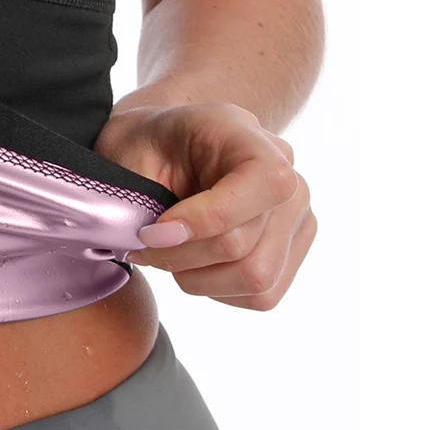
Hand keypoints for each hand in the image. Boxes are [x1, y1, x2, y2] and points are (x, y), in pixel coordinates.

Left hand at [94, 102, 315, 309]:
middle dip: (182, 257)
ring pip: (257, 278)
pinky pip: (263, 294)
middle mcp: (289, 175)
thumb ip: (139, 197)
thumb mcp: (131, 154)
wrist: (166, 146)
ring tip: (167, 256)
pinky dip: (217, 289)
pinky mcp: (293, 249)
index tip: (151, 231)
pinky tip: (193, 264)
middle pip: (246, 244)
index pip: (264, 183)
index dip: (204, 219)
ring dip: (198, 278)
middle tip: (143, 249)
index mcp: (249, 135)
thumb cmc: (147, 147)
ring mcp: (298, 216)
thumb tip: (145, 243)